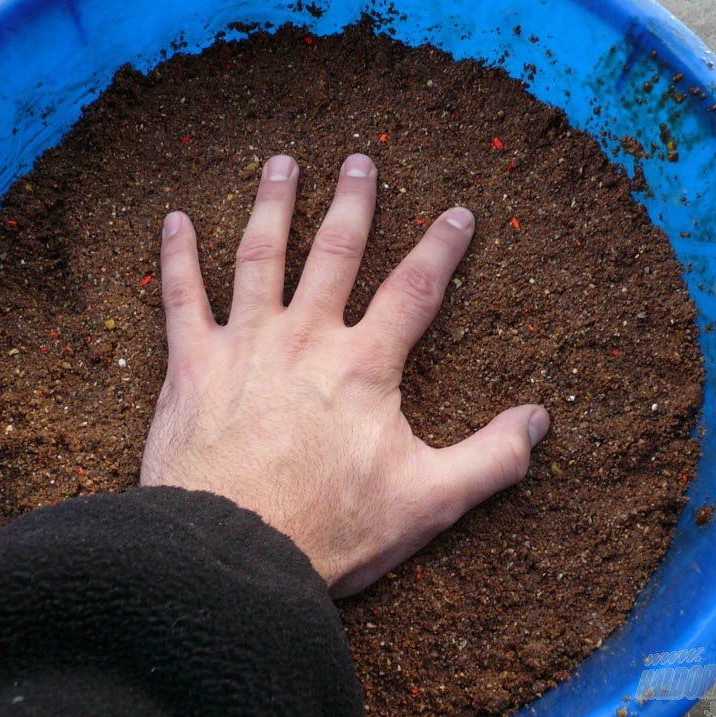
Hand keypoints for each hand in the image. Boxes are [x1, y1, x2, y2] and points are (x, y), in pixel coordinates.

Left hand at [140, 153, 548, 597]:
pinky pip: (182, 298)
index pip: (415, 290)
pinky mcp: (192, 366)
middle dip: (353, 205)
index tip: (458, 214)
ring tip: (281, 164)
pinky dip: (177, 257)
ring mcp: (246, 345)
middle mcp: (306, 338)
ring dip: (272, 206)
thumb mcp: (429, 502)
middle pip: (335, 253)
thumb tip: (540, 420)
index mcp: (364, 366)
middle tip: (360, 162)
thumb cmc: (330, 529)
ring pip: (261, 257)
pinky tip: (175, 221)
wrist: (233, 553)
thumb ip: (491, 458)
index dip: (441, 248)